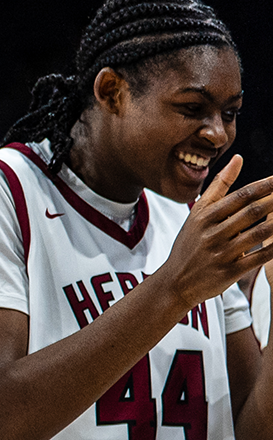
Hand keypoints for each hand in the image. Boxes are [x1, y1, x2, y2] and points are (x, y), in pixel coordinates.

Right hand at [160, 156, 272, 309]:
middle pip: (253, 212)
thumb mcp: (198, 212)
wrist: (175, 281)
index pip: (242, 195)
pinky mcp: (229, 272)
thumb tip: (238, 158)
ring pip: (259, 234)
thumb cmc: (190, 244)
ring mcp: (221, 253)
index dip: (266, 186)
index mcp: (205, 215)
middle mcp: (213, 232)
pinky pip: (258, 258)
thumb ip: (219, 185)